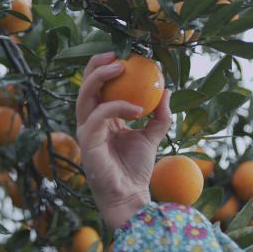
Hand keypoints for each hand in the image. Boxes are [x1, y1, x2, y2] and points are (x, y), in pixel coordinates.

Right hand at [76, 52, 171, 228]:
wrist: (130, 196)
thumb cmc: (135, 169)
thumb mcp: (151, 136)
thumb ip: (158, 115)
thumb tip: (168, 90)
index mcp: (101, 119)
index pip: (97, 88)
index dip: (105, 69)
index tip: (123, 56)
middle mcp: (89, 122)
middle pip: (85, 87)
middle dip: (96, 67)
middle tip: (115, 56)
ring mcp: (86, 132)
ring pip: (84, 97)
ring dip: (100, 79)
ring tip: (119, 68)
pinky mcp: (87, 143)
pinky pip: (98, 117)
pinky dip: (117, 108)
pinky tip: (137, 108)